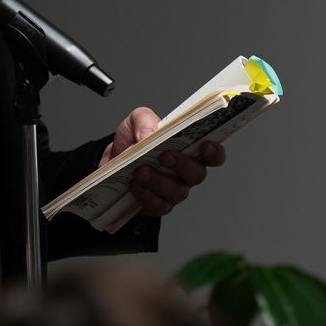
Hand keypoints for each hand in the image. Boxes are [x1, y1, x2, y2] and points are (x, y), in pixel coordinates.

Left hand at [99, 106, 225, 216]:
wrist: (111, 160)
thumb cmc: (133, 141)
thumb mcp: (137, 120)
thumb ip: (145, 120)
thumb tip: (149, 133)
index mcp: (189, 150)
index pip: (213, 154)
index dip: (215, 152)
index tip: (206, 145)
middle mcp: (186, 173)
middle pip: (197, 174)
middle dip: (182, 164)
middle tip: (164, 156)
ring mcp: (174, 191)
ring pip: (176, 191)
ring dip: (158, 180)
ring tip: (140, 171)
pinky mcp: (158, 205)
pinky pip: (158, 205)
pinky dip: (145, 194)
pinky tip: (134, 185)